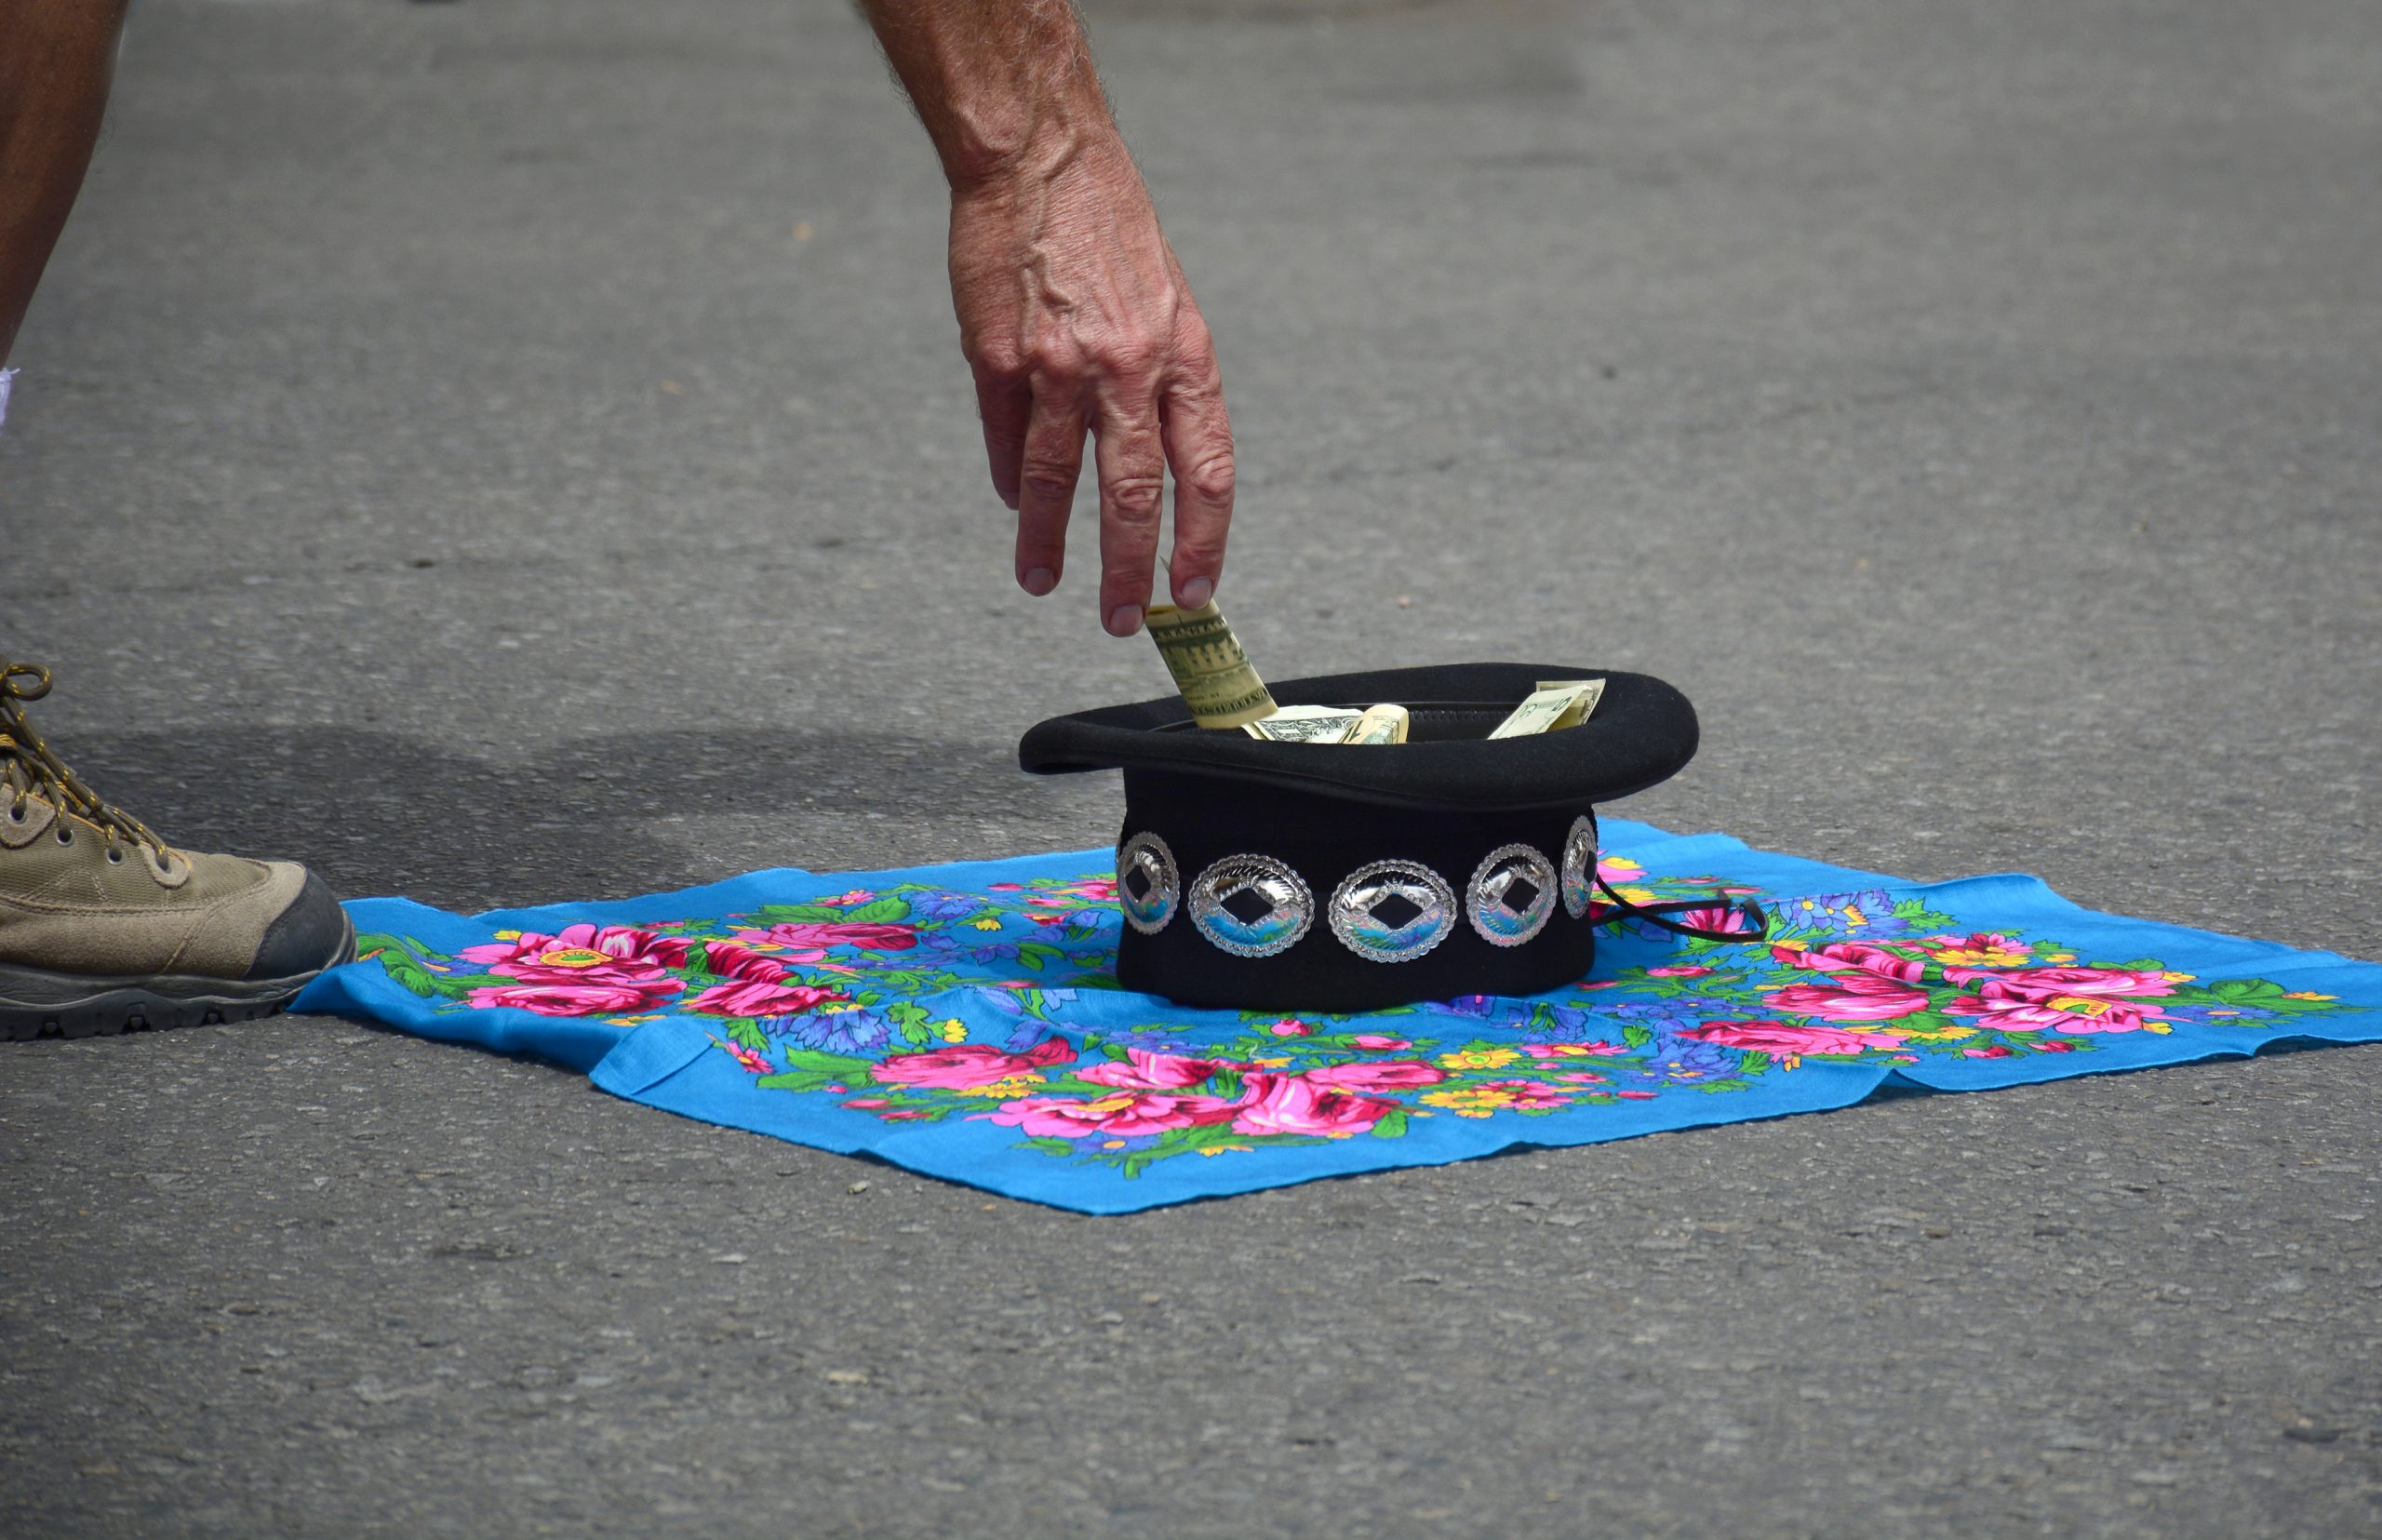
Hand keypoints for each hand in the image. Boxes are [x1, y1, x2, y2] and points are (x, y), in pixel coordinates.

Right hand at [948, 133, 1234, 636]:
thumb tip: (1153, 471)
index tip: (1193, 592)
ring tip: (1042, 583)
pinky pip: (1007, 442)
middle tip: (1123, 621)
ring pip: (1055, 483)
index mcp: (1185, 357)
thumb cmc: (1110, 231)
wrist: (1041, 160)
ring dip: (1048, 544)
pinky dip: (1011, 483)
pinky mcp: (999, 360)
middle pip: (1132, 497)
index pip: (1206, 473)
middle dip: (1129, 572)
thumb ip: (1167, 385)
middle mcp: (1128, 369)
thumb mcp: (1169, 304)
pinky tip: (1013, 508)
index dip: (1202, 541)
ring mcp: (1060, 367)